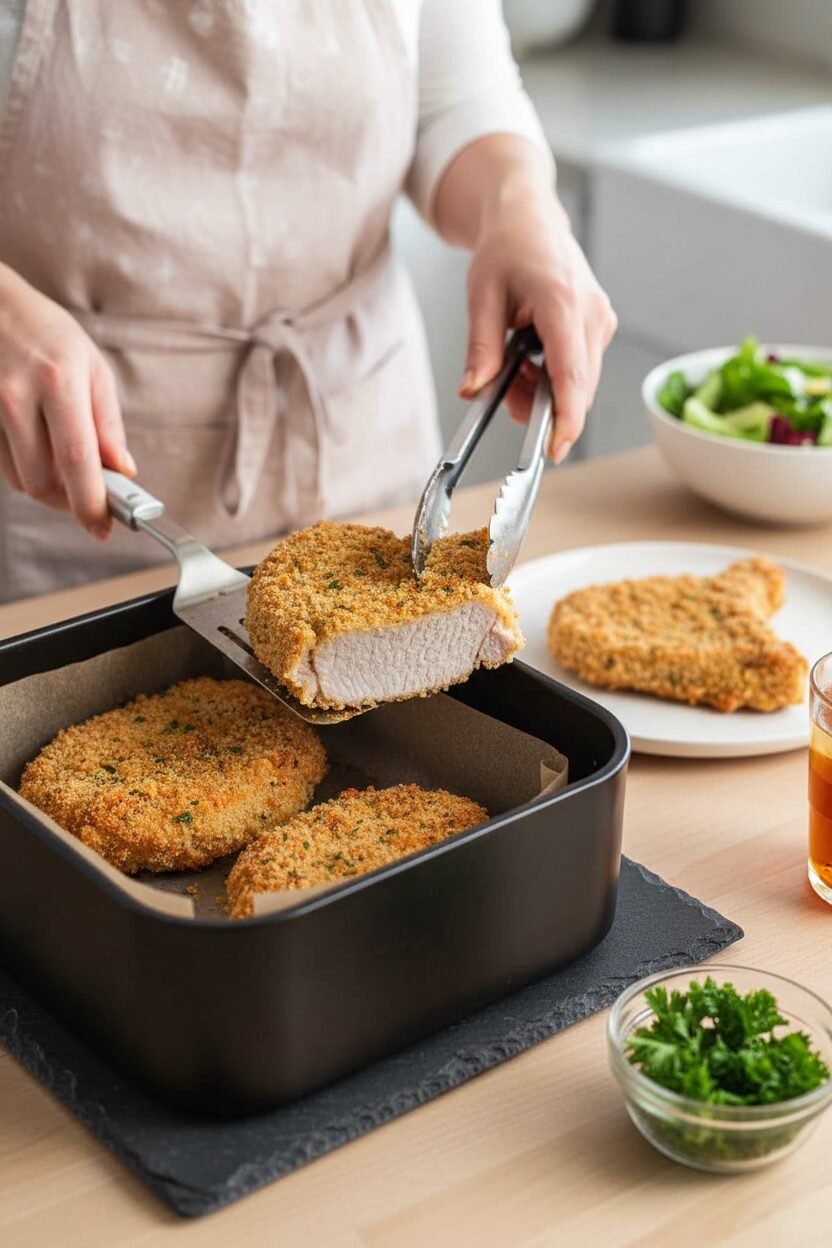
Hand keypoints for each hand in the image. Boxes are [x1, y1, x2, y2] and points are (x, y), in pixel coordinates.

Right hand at [0, 264, 134, 537]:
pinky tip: (36, 447)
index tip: (103, 526)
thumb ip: (107, 424)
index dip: (90, 502)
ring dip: (48, 488)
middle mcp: (15, 395)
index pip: (75, 460)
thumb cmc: (46, 333)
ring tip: (65, 465)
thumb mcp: (91, 367)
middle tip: (90, 497)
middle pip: (42, 481)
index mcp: (57, 380)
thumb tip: (122, 472)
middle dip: (71, 501)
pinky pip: (2, 466)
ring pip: (19, 480)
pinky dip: (25, 470)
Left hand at [460, 183, 616, 463]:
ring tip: (513, 367)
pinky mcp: (600, 326)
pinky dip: (554, 377)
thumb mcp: (482, 298)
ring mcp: (601, 320)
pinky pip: (581, 369)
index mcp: (563, 303)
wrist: (528, 218)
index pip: (571, 375)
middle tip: (506, 395)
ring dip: (545, 391)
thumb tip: (473, 391)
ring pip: (579, 383)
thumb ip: (481, 350)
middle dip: (542, 406)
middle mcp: (592, 313)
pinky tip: (530, 358)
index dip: (565, 418)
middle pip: (577, 387)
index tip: (555, 448)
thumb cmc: (507, 248)